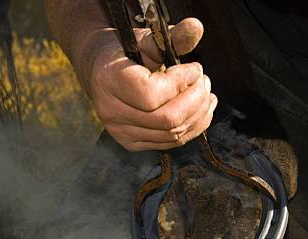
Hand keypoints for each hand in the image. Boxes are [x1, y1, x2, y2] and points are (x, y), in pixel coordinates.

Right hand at [85, 18, 216, 150]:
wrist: (101, 70)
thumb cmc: (125, 51)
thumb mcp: (146, 39)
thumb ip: (172, 36)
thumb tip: (197, 27)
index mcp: (108, 80)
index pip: (152, 94)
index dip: (181, 83)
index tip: (195, 68)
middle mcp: (110, 111)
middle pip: (166, 120)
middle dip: (195, 101)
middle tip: (204, 82)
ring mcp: (120, 131)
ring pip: (172, 135)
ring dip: (199, 115)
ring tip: (206, 94)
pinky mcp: (131, 143)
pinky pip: (170, 142)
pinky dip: (192, 127)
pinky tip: (201, 110)